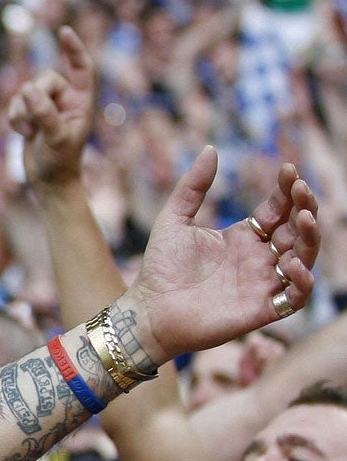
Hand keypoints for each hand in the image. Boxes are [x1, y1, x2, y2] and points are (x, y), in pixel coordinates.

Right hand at [6, 26, 94, 187]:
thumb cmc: (60, 161)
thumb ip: (45, 113)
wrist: (49, 181)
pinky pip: (15, 103)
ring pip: (25, 91)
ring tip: (29, 132)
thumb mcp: (56, 137)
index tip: (64, 31)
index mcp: (81, 101)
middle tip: (33, 121)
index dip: (73, 49)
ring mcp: (47, 106)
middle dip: (34, 96)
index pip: (81, 68)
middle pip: (44, 79)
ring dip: (21, 111)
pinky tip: (23, 133)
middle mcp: (65, 99)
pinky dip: (14, 117)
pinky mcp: (30, 115)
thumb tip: (29, 90)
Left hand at [118, 152, 319, 365]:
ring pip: (304, 259)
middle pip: (297, 230)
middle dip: (305, 208)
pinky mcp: (262, 310)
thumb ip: (192, 187)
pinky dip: (302, 281)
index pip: (278, 209)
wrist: (148, 311)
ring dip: (311, 239)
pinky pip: (296, 296)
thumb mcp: (174, 220)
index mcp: (243, 236)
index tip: (289, 170)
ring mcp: (263, 283)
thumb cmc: (160, 268)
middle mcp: (259, 258)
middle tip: (300, 190)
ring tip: (305, 219)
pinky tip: (290, 263)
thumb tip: (211, 148)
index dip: (288, 190)